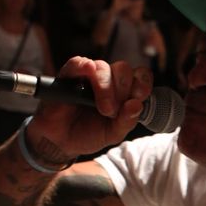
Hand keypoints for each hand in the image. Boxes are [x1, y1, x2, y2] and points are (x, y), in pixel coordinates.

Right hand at [28, 57, 152, 161]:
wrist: (62, 141)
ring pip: (103, 67)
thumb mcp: (114, 133)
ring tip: (103, 108)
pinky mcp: (69, 75)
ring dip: (106, 87)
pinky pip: (77, 63)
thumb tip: (136, 105)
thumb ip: (127, 121)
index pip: (140, 75)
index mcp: (123, 91)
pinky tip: (87, 72)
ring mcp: (89, 76)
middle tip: (112, 111)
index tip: (139, 96)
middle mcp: (108, 80)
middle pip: (124, 69)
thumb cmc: (90, 133)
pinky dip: (84, 66)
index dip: (143, 83)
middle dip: (123, 90)